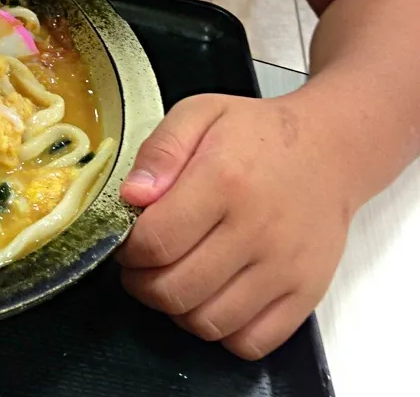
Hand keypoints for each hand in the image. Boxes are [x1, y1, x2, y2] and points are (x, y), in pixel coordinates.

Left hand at [118, 92, 354, 359]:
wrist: (328, 151)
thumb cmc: (257, 133)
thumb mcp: (199, 114)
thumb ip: (160, 151)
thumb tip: (132, 196)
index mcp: (223, 181)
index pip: (156, 241)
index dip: (128, 250)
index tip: (127, 240)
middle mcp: (256, 230)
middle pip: (175, 289)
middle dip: (142, 283)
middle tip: (140, 265)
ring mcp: (284, 268)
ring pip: (207, 322)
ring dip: (175, 310)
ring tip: (171, 279)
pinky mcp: (305, 294)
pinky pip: (251, 342)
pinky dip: (220, 331)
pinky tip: (209, 299)